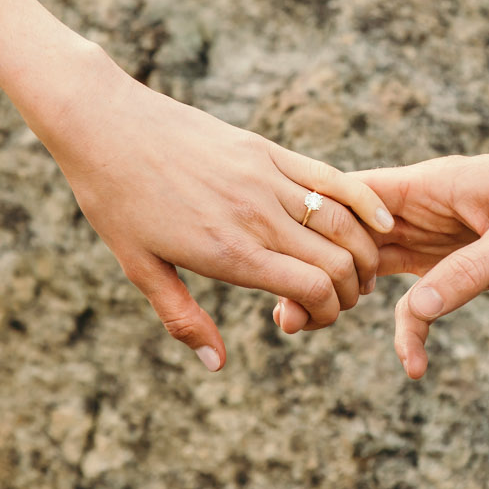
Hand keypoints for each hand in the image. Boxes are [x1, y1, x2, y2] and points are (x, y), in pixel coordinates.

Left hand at [18, 40, 391, 371]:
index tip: (317, 318)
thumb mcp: (139, 268)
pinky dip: (364, 202)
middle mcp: (256, 216)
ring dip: (363, 252)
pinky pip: (330, 177)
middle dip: (350, 290)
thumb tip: (216, 364)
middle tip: (341, 299)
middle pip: (337, 260)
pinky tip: (383, 221)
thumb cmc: (115, 200)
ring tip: (359, 270)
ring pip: (342, 221)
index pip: (312, 289)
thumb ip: (183, 318)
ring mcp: (266, 178)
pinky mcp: (266, 150)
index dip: (329, 312)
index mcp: (228, 252)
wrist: (105, 125)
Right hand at [273, 138, 488, 377]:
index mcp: (434, 185)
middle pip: (355, 241)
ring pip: (380, 270)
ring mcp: (447, 239)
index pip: (354, 198)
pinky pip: (426, 299)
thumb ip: (467, 273)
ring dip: (347, 299)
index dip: (314, 226)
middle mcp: (431, 211)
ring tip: (304, 330)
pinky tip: (412, 364)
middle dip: (319, 275)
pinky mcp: (469, 266)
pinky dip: (414, 329)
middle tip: (284, 318)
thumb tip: (415, 311)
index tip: (281, 261)